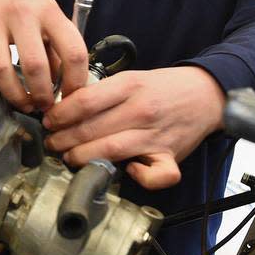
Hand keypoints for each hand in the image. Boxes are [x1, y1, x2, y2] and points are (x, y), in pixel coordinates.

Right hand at [0, 0, 88, 112]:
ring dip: (14, 95)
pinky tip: (0, 86)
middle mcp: (21, 14)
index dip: (75, 81)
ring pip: (1, 69)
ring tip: (22, 103)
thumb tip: (61, 85)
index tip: (71, 96)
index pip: (73, 51)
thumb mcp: (49, 12)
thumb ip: (56, 46)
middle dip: (41, 95)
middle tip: (44, 106)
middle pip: (34, 66)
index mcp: (48, 10)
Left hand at [43, 66, 225, 189]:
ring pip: (111, 151)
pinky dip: (139, 177)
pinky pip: (156, 176)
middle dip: (64, 139)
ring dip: (83, 157)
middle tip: (52, 143)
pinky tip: (126, 170)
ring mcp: (156, 135)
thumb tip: (64, 107)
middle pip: (92, 129)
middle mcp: (141, 110)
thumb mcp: (130, 78)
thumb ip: (101, 92)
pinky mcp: (171, 156)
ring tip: (68, 157)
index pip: (85, 101)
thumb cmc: (161, 88)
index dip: (60, 114)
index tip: (48, 120)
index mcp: (129, 86)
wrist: (206, 94)